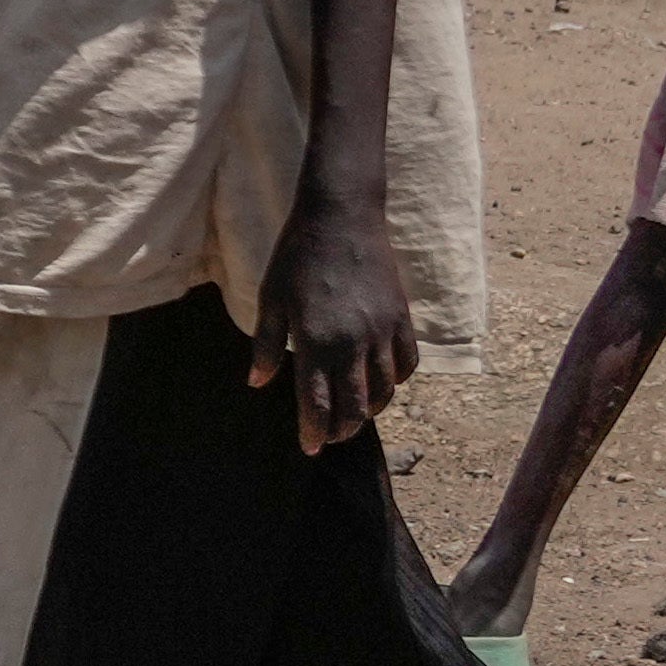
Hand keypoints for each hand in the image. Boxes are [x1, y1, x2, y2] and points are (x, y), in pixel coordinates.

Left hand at [258, 199, 417, 451]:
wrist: (341, 217)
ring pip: (385, 391)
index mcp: (315, 340)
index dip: (314, 431)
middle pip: (354, 406)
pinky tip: (382, 384)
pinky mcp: (402, 318)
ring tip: (356, 415)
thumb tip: (257, 382)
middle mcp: (352, 342)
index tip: (309, 447)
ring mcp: (382, 331)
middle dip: (342, 429)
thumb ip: (266, 345)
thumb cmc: (297, 257)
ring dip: (370, 410)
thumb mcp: (270, 299)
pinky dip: (397, 382)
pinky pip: (407, 364)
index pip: (317, 403)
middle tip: (331, 437)